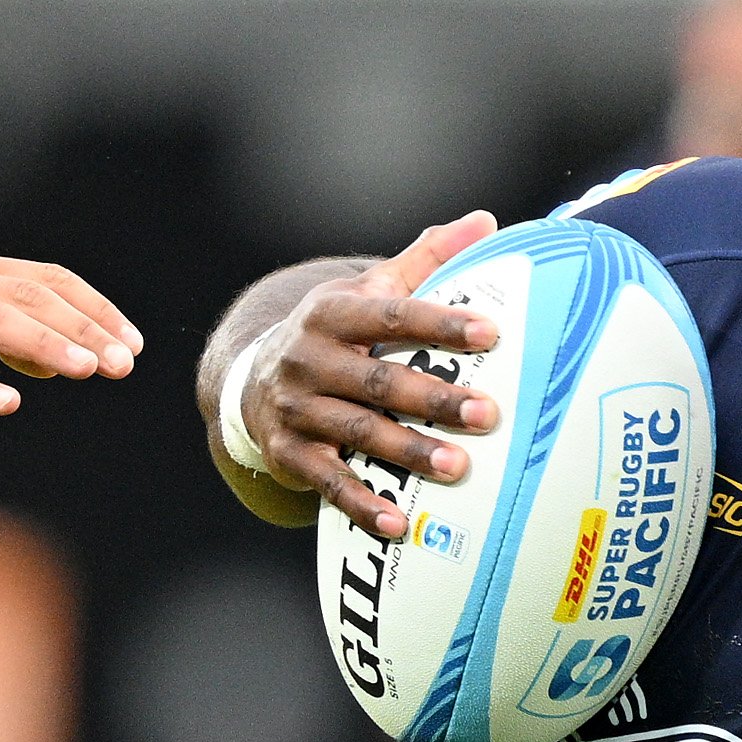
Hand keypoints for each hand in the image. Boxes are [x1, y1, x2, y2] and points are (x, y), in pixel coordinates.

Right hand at [235, 213, 506, 538]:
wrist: (251, 381)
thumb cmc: (333, 334)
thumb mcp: (367, 290)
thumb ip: (425, 259)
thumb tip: (487, 220)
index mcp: (331, 314)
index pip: (391, 315)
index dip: (440, 323)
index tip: (491, 335)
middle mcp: (306, 359)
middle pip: (377, 380)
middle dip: (433, 398)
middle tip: (487, 414)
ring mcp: (294, 409)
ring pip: (358, 432)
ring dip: (408, 451)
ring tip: (459, 466)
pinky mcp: (287, 454)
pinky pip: (328, 482)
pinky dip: (362, 503)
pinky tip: (398, 521)